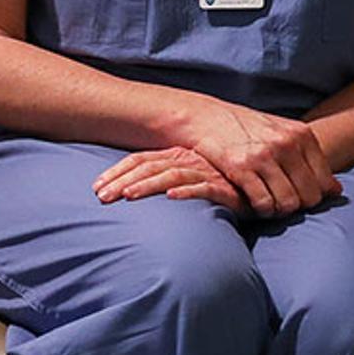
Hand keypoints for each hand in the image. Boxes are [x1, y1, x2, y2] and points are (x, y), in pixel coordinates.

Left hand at [91, 147, 243, 208]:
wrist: (257, 182)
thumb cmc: (218, 182)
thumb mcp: (187, 176)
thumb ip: (163, 179)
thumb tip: (126, 193)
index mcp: (176, 155)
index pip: (140, 160)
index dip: (117, 172)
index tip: (96, 187)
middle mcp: (188, 160)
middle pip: (149, 167)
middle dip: (123, 181)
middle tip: (102, 197)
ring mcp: (206, 172)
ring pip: (171, 176)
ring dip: (148, 185)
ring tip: (128, 196)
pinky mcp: (226, 187)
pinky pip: (204, 188)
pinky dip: (187, 192)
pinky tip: (172, 199)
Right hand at [166, 98, 337, 218]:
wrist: (205, 116)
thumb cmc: (247, 128)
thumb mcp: (283, 134)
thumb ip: (310, 159)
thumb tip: (337, 190)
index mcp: (301, 135)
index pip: (324, 182)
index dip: (315, 196)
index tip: (300, 197)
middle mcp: (286, 144)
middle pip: (310, 196)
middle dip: (298, 206)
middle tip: (284, 204)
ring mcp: (264, 156)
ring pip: (289, 203)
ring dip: (280, 211)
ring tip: (270, 205)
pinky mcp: (241, 168)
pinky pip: (264, 203)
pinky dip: (262, 210)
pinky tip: (255, 204)